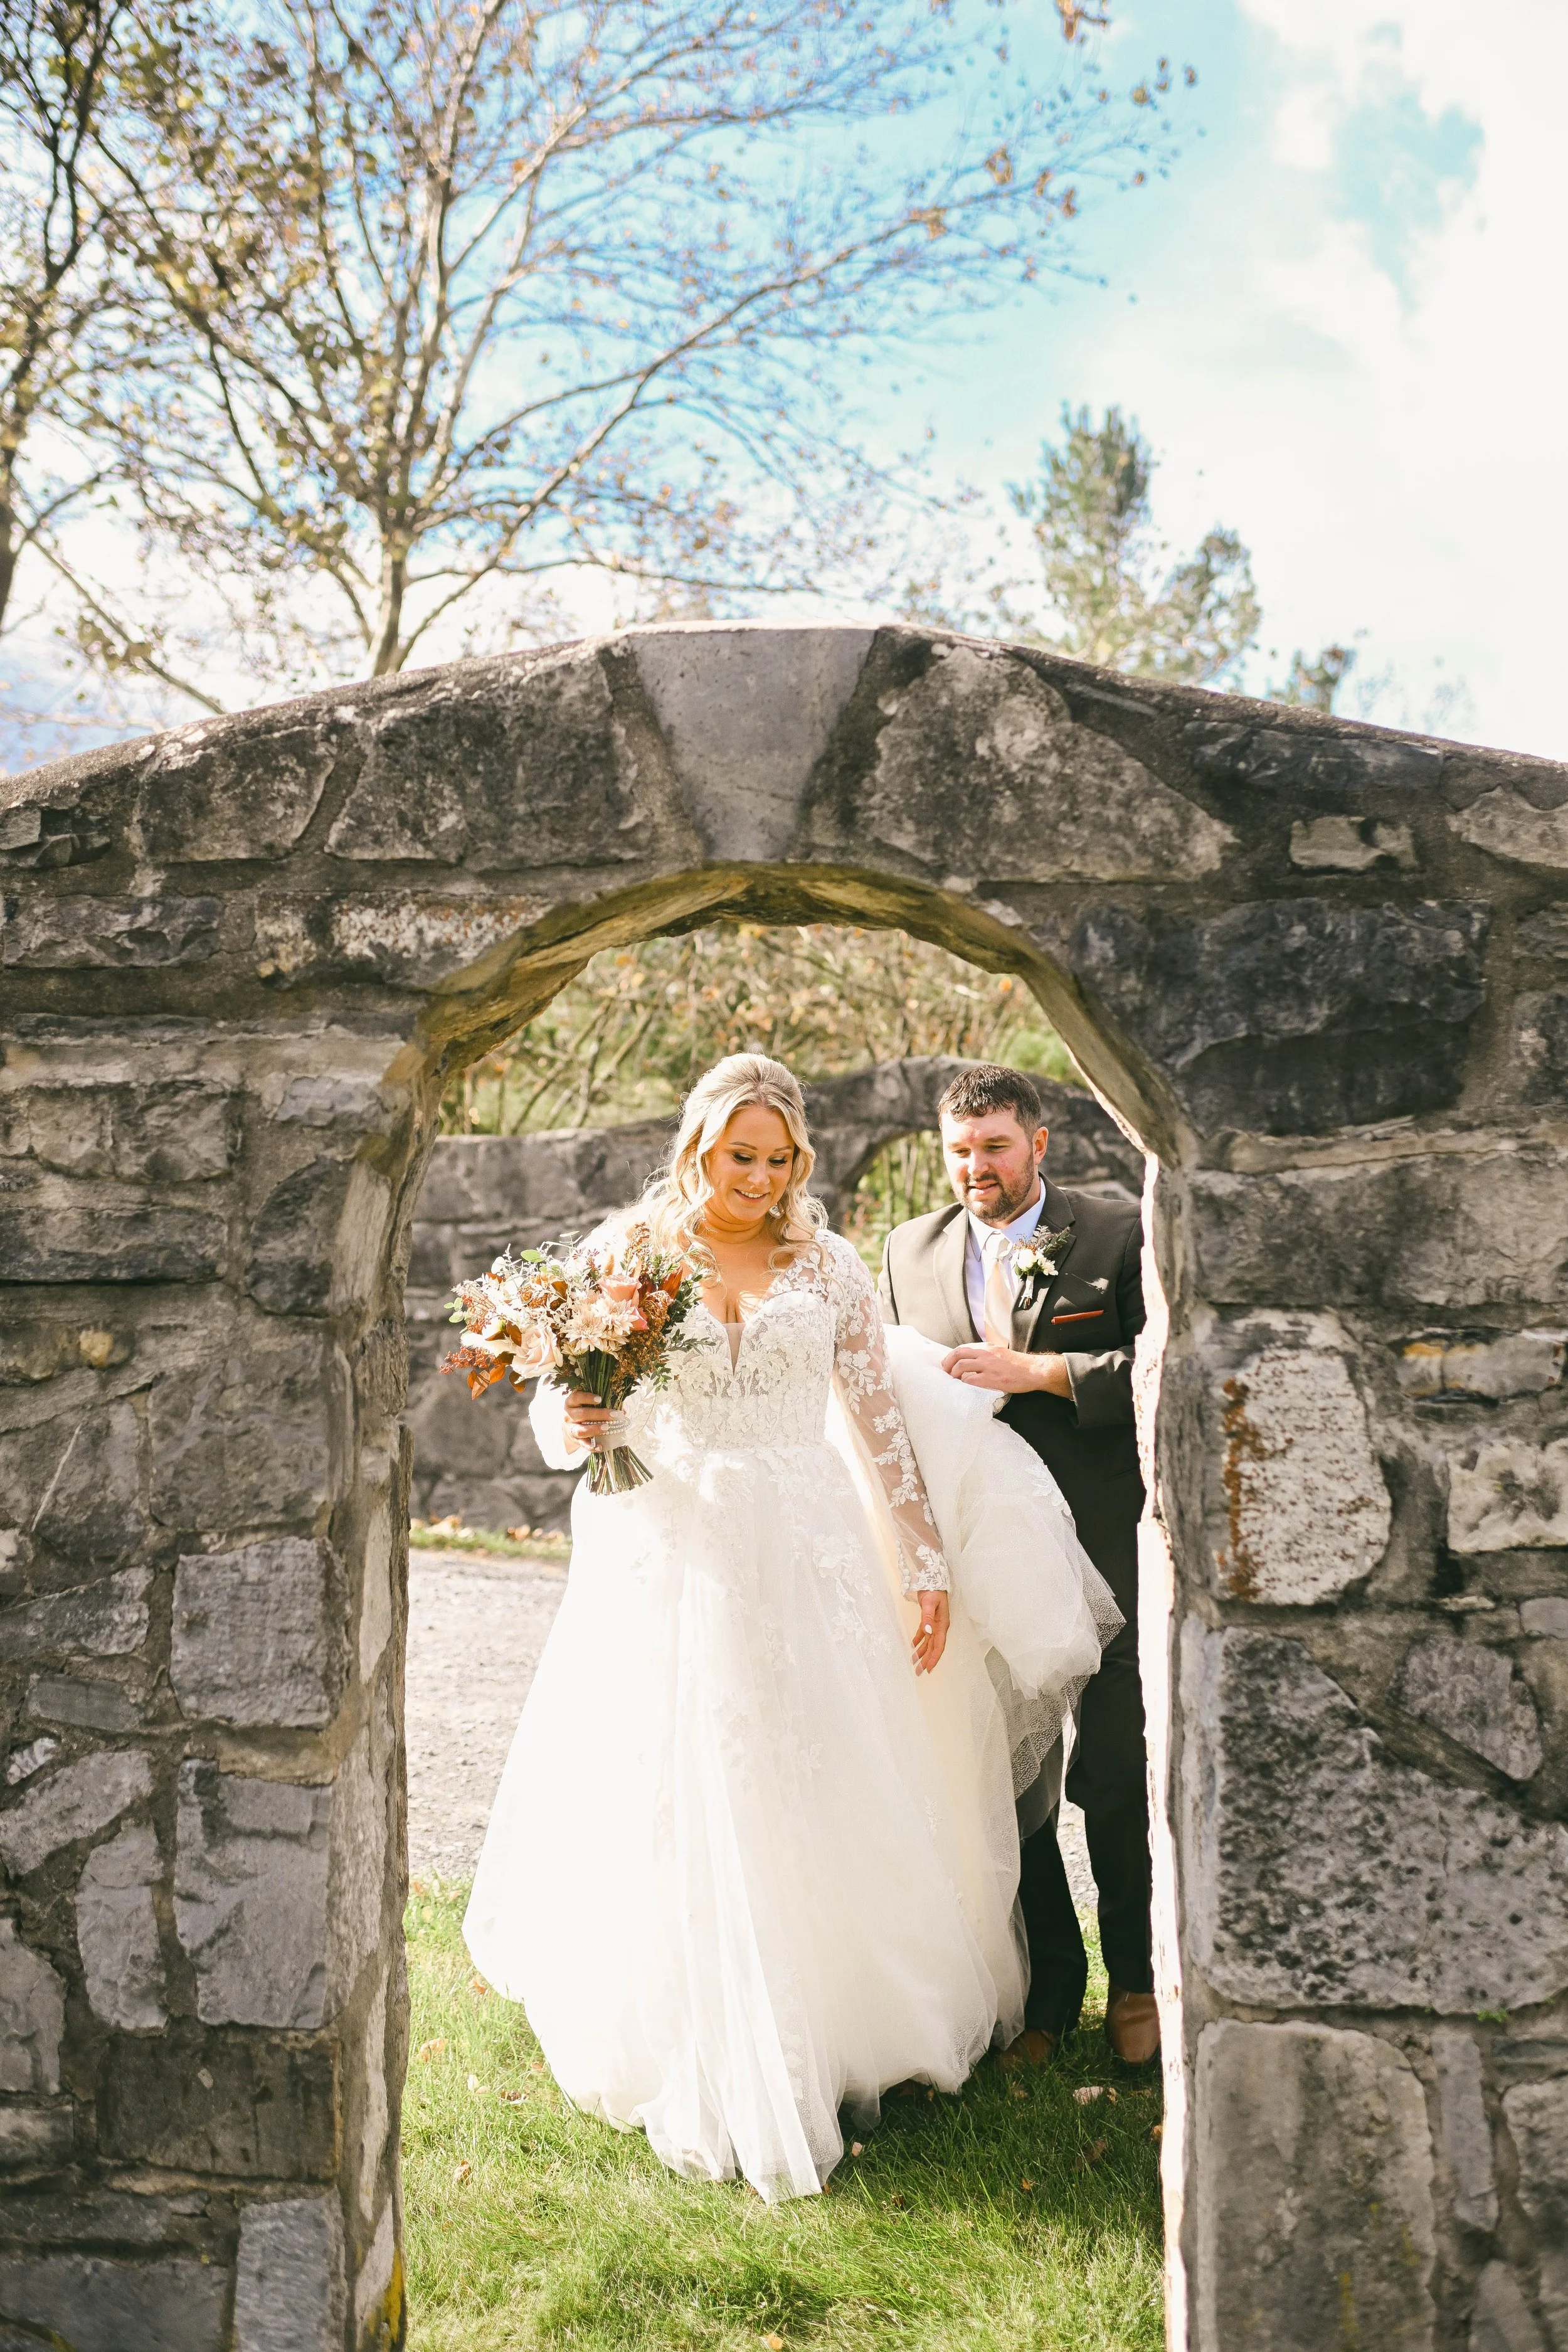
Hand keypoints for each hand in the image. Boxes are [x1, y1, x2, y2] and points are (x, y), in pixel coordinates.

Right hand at [562, 1391, 626, 1452]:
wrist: (569, 1427)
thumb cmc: (583, 1412)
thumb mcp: (587, 1405)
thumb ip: (603, 1404)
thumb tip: (623, 1411)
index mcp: (571, 1403)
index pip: (576, 1397)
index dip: (587, 1398)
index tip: (600, 1399)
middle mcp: (568, 1416)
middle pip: (582, 1414)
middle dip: (599, 1414)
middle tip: (613, 1415)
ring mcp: (570, 1429)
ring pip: (581, 1430)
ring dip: (594, 1429)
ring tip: (606, 1428)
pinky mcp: (575, 1440)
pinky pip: (583, 1444)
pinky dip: (592, 1446)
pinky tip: (601, 1446)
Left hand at [912, 1590, 948, 1674]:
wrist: (933, 1578)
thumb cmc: (934, 1590)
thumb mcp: (930, 1603)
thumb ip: (928, 1617)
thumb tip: (928, 1631)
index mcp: (942, 1625)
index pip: (939, 1646)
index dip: (934, 1658)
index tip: (928, 1669)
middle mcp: (939, 1627)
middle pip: (934, 1647)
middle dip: (926, 1660)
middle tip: (919, 1672)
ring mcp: (934, 1624)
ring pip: (929, 1642)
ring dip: (922, 1653)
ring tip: (914, 1663)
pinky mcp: (928, 1619)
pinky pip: (924, 1634)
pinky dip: (919, 1641)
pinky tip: (913, 1646)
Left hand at [940, 1343, 1071, 1397]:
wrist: (1034, 1370)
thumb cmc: (1018, 1365)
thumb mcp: (1000, 1354)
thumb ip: (987, 1356)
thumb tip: (973, 1362)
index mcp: (987, 1348)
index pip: (963, 1348)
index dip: (952, 1356)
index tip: (948, 1364)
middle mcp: (986, 1354)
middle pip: (958, 1354)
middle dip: (948, 1363)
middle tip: (946, 1372)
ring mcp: (988, 1366)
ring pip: (961, 1366)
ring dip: (954, 1374)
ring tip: (954, 1381)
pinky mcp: (992, 1379)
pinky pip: (971, 1380)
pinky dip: (964, 1384)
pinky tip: (965, 1387)